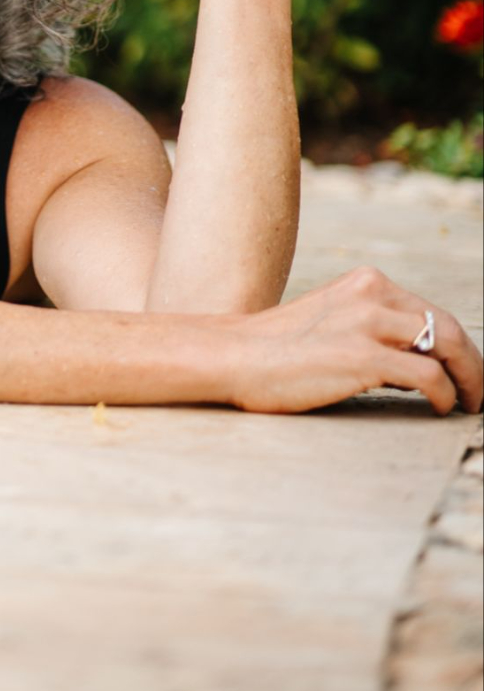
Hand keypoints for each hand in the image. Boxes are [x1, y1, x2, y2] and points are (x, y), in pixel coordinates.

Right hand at [226, 266, 483, 415]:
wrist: (232, 356)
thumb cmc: (274, 348)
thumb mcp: (329, 318)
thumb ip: (367, 325)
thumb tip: (412, 357)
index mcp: (364, 282)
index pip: (429, 311)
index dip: (455, 344)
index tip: (462, 370)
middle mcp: (371, 294)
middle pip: (449, 325)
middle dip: (472, 362)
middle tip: (477, 391)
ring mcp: (369, 324)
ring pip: (450, 344)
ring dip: (470, 378)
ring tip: (469, 402)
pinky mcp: (364, 357)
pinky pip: (429, 376)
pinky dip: (445, 395)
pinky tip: (439, 408)